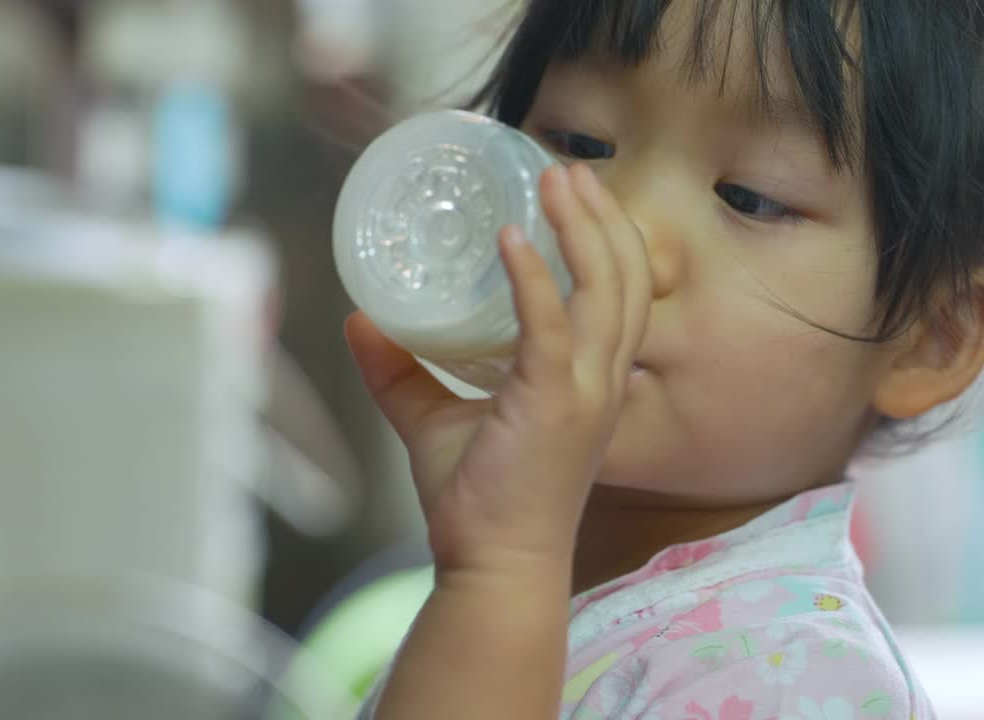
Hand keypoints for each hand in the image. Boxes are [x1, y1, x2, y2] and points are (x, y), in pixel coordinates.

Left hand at [347, 164, 651, 580]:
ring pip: (605, 290)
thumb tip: (357, 320)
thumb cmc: (479, 502)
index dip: (605, 239)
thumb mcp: (434, 420)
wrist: (493, 566)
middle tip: (567, 171)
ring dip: (582, 229)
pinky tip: (511, 241)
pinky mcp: (553, 406)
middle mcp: (602, 381)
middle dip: (603, 218)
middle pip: (626, 279)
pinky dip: (534, 279)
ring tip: (553, 181)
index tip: (574, 194)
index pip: (620, 295)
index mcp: (590, 381)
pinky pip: (551, 328)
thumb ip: (400, 372)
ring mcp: (585, 394)